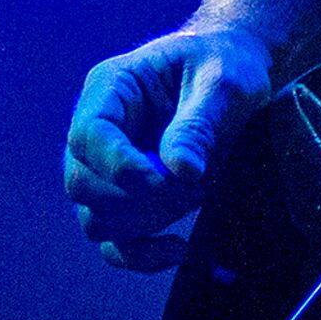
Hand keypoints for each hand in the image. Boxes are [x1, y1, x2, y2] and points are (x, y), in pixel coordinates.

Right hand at [63, 25, 274, 270]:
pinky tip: (180, 248)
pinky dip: (141, 255)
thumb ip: (198, 122)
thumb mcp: (224, 81)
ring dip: (145, 221)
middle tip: (193, 185)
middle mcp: (98, 129)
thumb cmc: (227, 64)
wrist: (238, 73)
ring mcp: (107, 168)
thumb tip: (180, 173)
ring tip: (196, 194)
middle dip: (138, 197)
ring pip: (95, 217)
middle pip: (82, 183)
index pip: (88, 135)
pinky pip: (115, 243)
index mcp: (112, 86)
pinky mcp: (128, 200)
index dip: (120, 166)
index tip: (167, 180)